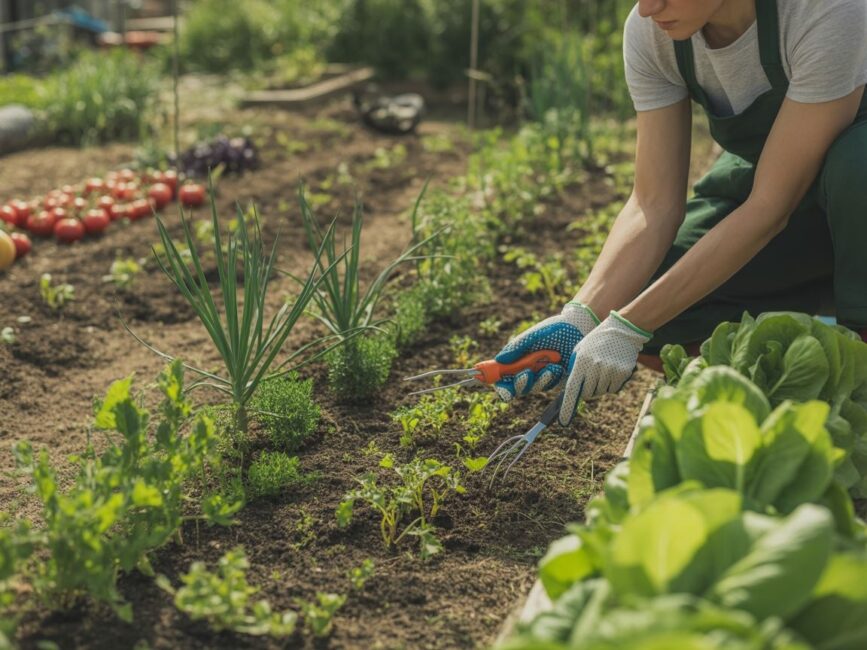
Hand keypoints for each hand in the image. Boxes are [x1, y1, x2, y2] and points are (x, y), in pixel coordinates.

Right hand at [493, 301, 598, 400]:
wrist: (579, 328)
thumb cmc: (553, 329)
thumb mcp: (533, 336)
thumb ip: (516, 348)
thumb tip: (499, 360)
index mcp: (518, 360)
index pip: (504, 377)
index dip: (500, 384)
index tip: (502, 385)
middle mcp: (529, 370)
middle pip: (517, 387)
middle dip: (520, 384)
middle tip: (525, 374)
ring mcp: (543, 376)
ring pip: (534, 387)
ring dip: (539, 380)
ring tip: (549, 368)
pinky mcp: (557, 380)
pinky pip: (550, 386)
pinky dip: (551, 378)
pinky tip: (557, 367)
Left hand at [558, 311, 651, 425]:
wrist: (622, 330)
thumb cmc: (596, 341)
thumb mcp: (580, 350)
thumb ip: (575, 369)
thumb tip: (571, 391)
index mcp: (582, 361)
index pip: (572, 388)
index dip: (567, 406)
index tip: (563, 421)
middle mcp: (595, 367)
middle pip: (587, 393)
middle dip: (586, 391)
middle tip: (590, 379)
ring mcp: (610, 370)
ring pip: (601, 391)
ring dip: (599, 386)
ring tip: (602, 369)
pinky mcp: (623, 372)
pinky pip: (613, 389)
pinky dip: (610, 384)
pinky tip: (611, 370)